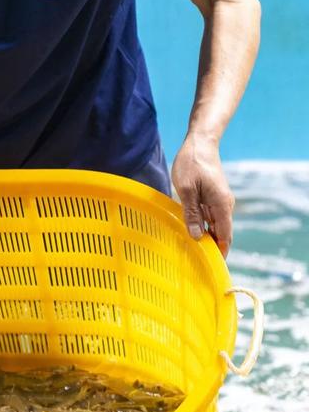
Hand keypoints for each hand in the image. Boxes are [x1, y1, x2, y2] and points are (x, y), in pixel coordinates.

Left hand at [171, 134, 234, 257]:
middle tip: (198, 265)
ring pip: (215, 225)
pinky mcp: (213, 196)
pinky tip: (191, 232)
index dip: (220, 253)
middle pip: (221, 233)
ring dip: (206, 237)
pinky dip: (203, 226)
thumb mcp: (186, 190)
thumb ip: (191, 214)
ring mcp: (220, 201)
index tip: (213, 268)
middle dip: (212, 248)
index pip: (225, 236)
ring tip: (193, 253)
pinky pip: (210, 216)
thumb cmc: (192, 163)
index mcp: (222, 205)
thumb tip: (196, 237)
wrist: (200, 143)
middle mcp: (225, 205)